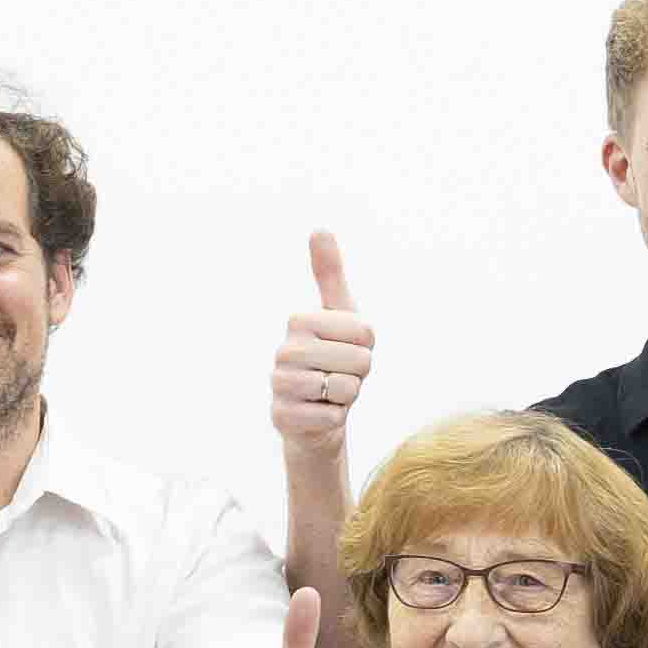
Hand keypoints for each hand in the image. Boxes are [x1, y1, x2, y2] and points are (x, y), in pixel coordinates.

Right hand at [266, 228, 372, 461]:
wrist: (312, 415)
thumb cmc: (330, 359)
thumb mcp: (338, 314)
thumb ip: (330, 274)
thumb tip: (318, 228)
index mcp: (299, 320)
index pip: (366, 333)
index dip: (367, 347)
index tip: (346, 350)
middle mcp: (284, 350)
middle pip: (359, 361)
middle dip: (359, 374)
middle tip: (339, 375)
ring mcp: (280, 385)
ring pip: (346, 389)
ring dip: (347, 397)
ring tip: (329, 394)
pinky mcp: (282, 417)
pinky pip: (333, 418)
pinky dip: (334, 419)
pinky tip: (319, 414)